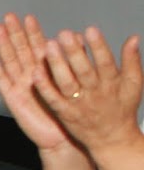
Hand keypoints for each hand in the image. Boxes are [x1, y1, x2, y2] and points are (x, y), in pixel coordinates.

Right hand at [0, 14, 73, 152]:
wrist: (62, 137)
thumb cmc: (70, 111)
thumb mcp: (76, 82)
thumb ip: (73, 59)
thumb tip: (76, 36)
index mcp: (47, 71)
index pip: (38, 46)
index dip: (33, 32)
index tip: (29, 17)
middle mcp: (32, 76)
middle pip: (21, 50)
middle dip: (15, 33)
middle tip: (9, 16)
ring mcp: (20, 85)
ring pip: (10, 60)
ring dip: (3, 44)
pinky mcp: (12, 98)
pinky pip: (1, 79)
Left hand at [34, 26, 143, 154]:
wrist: (111, 139)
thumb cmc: (123, 109)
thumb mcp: (134, 85)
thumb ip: (132, 61)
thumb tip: (134, 38)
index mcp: (112, 83)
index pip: (105, 62)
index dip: (98, 46)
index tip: (89, 30)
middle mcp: (94, 92)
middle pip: (83, 70)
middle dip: (73, 52)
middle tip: (63, 34)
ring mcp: (78, 103)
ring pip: (66, 83)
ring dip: (57, 65)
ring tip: (48, 46)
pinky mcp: (64, 113)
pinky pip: (53, 99)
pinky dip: (45, 87)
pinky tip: (36, 72)